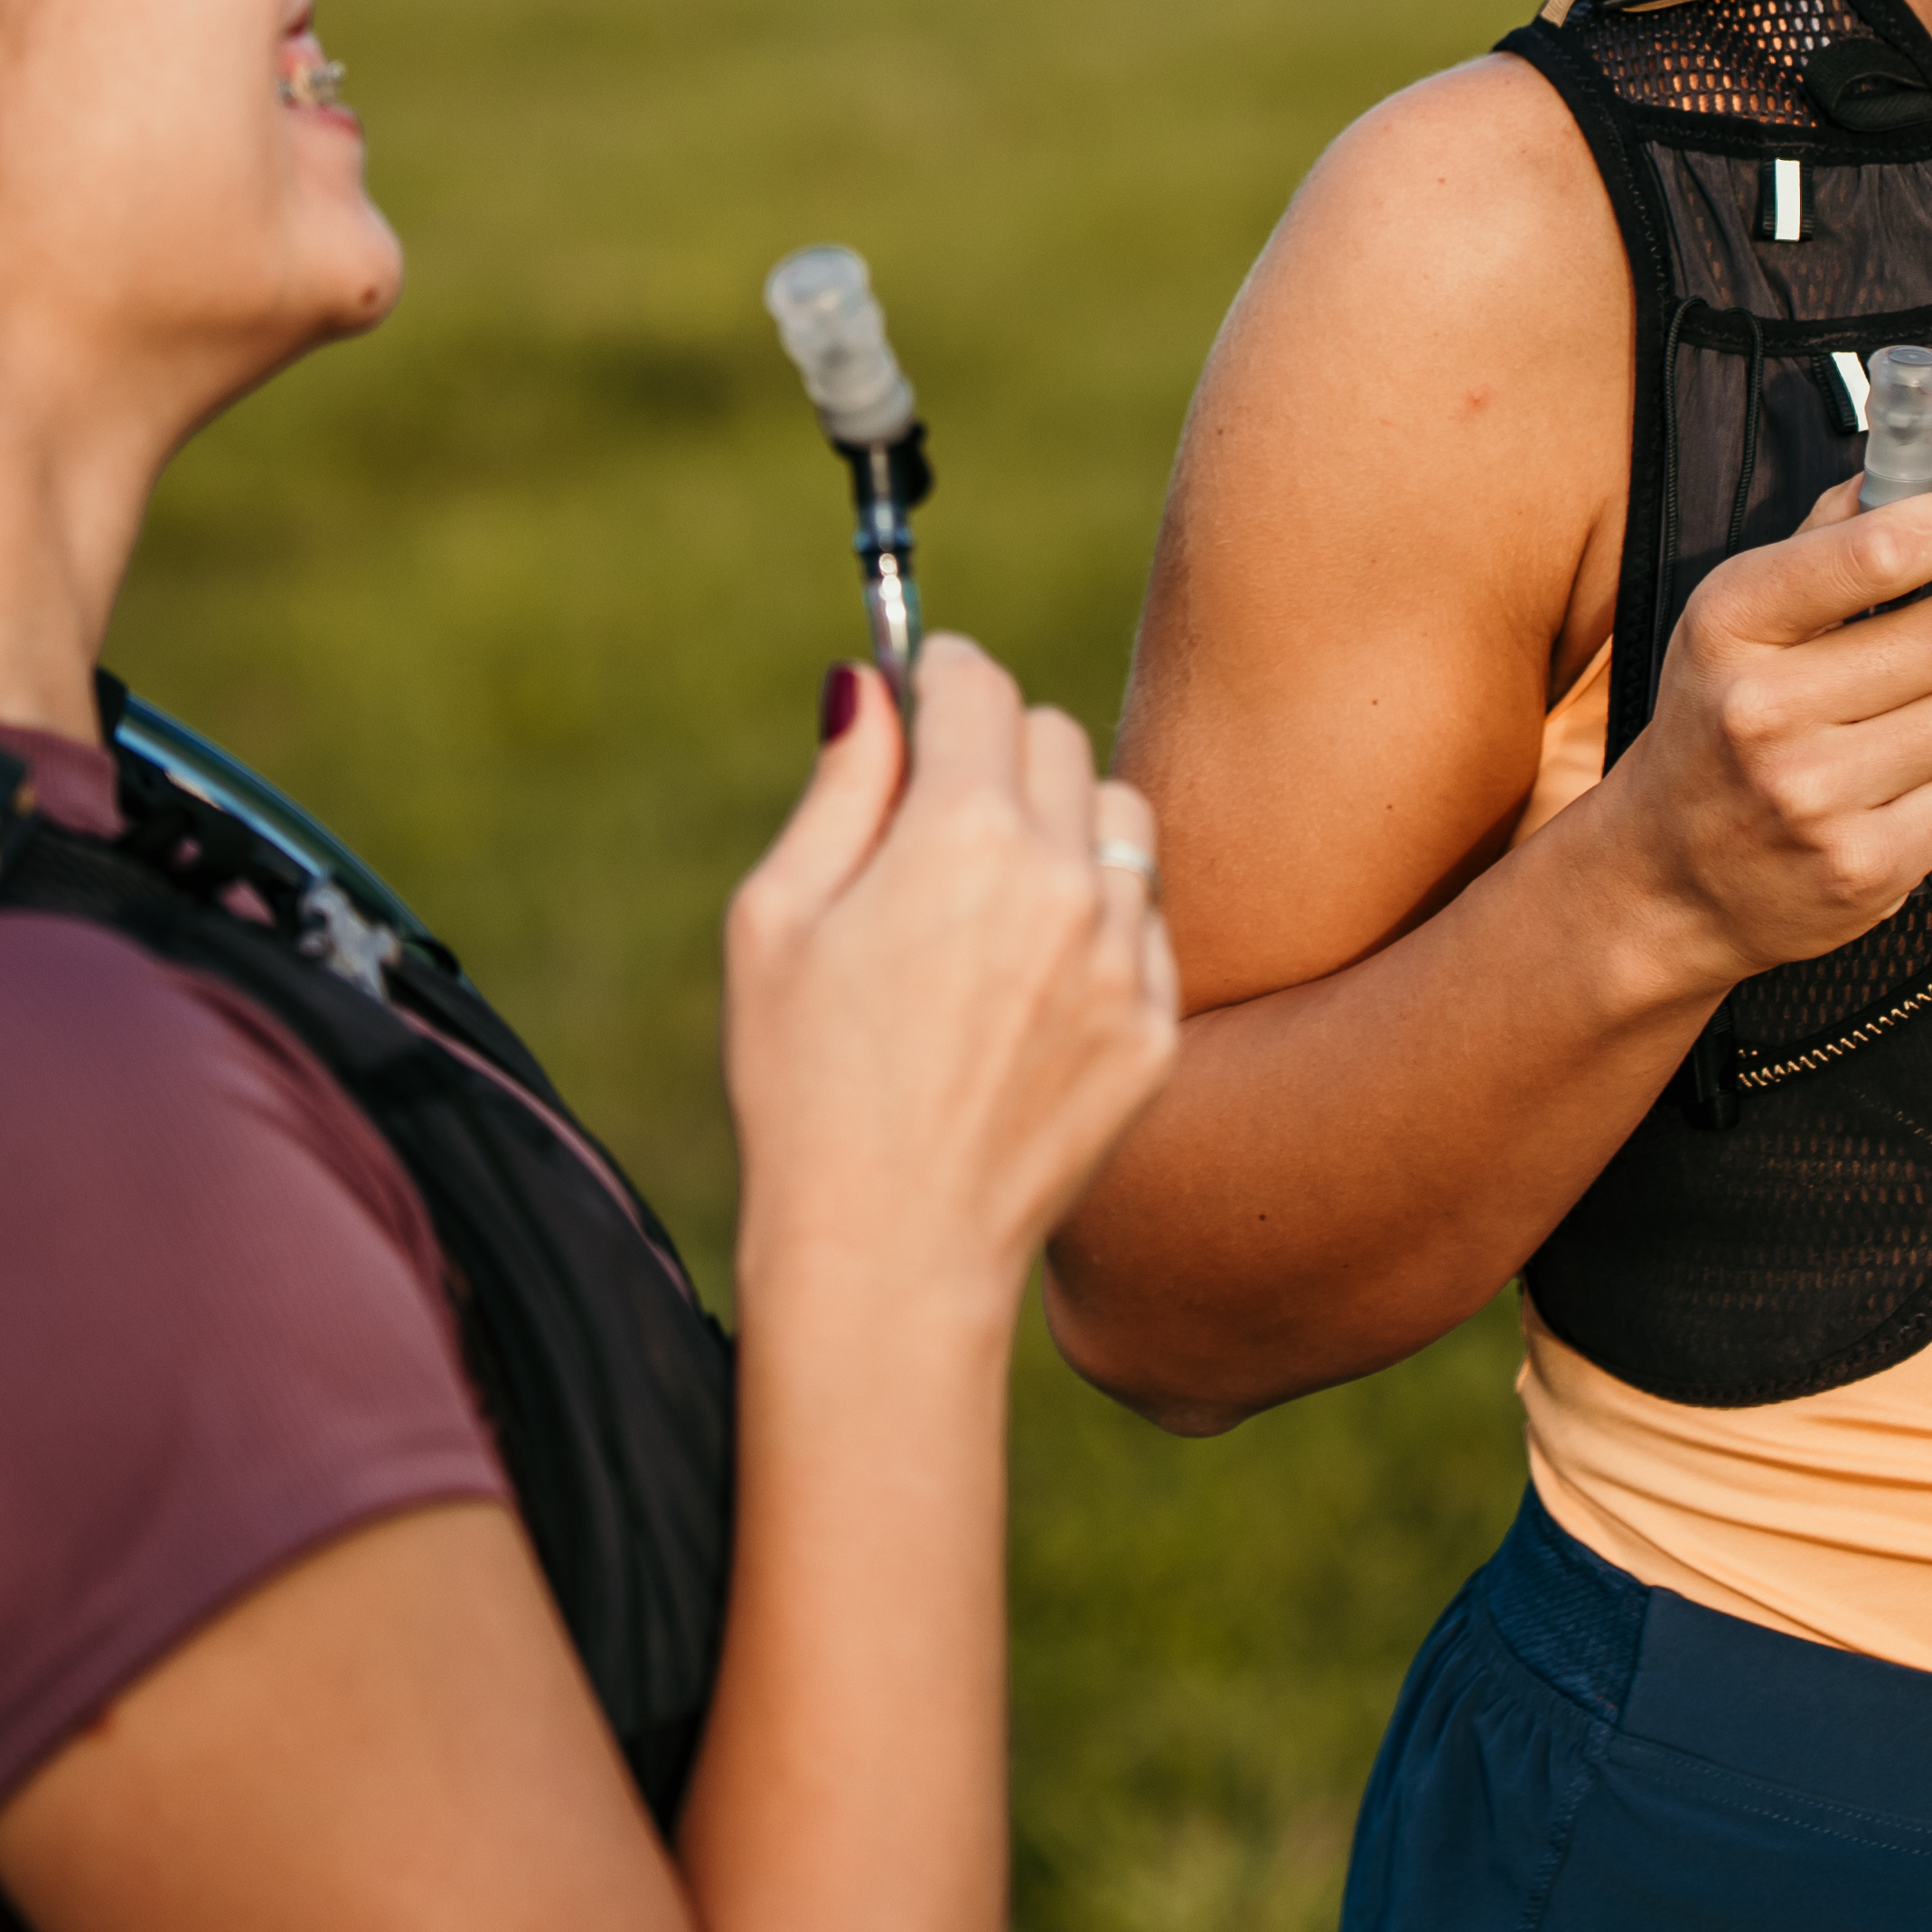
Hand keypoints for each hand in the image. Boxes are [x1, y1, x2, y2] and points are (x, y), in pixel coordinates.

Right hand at [721, 635, 1182, 1334]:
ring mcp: (1123, 956)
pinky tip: (1028, 986)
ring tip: (990, 904)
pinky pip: (1145, 918)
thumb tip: (870, 682)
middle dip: (993, 749)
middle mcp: (1062, 877)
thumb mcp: (776, 918)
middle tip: (937, 817)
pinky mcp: (1156, 1027)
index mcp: (960, 832)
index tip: (919, 698)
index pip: (977, 682)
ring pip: (1117, 818)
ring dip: (1062, 825)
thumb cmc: (801, 1084)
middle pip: (1053, 734)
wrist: (889, 1253)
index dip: (937, 679)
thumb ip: (841, 785)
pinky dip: (1096, 922)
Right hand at [1589, 471, 1931, 986]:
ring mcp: (1814, 795)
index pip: (1879, 549)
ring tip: (1894, 737)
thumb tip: (1903, 481)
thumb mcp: (1732, 625)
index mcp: (1732, 624)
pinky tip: (1896, 792)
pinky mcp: (1865, 868)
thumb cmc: (1714, 732)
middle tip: (1909, 667)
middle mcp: (1764, 708)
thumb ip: (1817, 548)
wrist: (1665, 879)